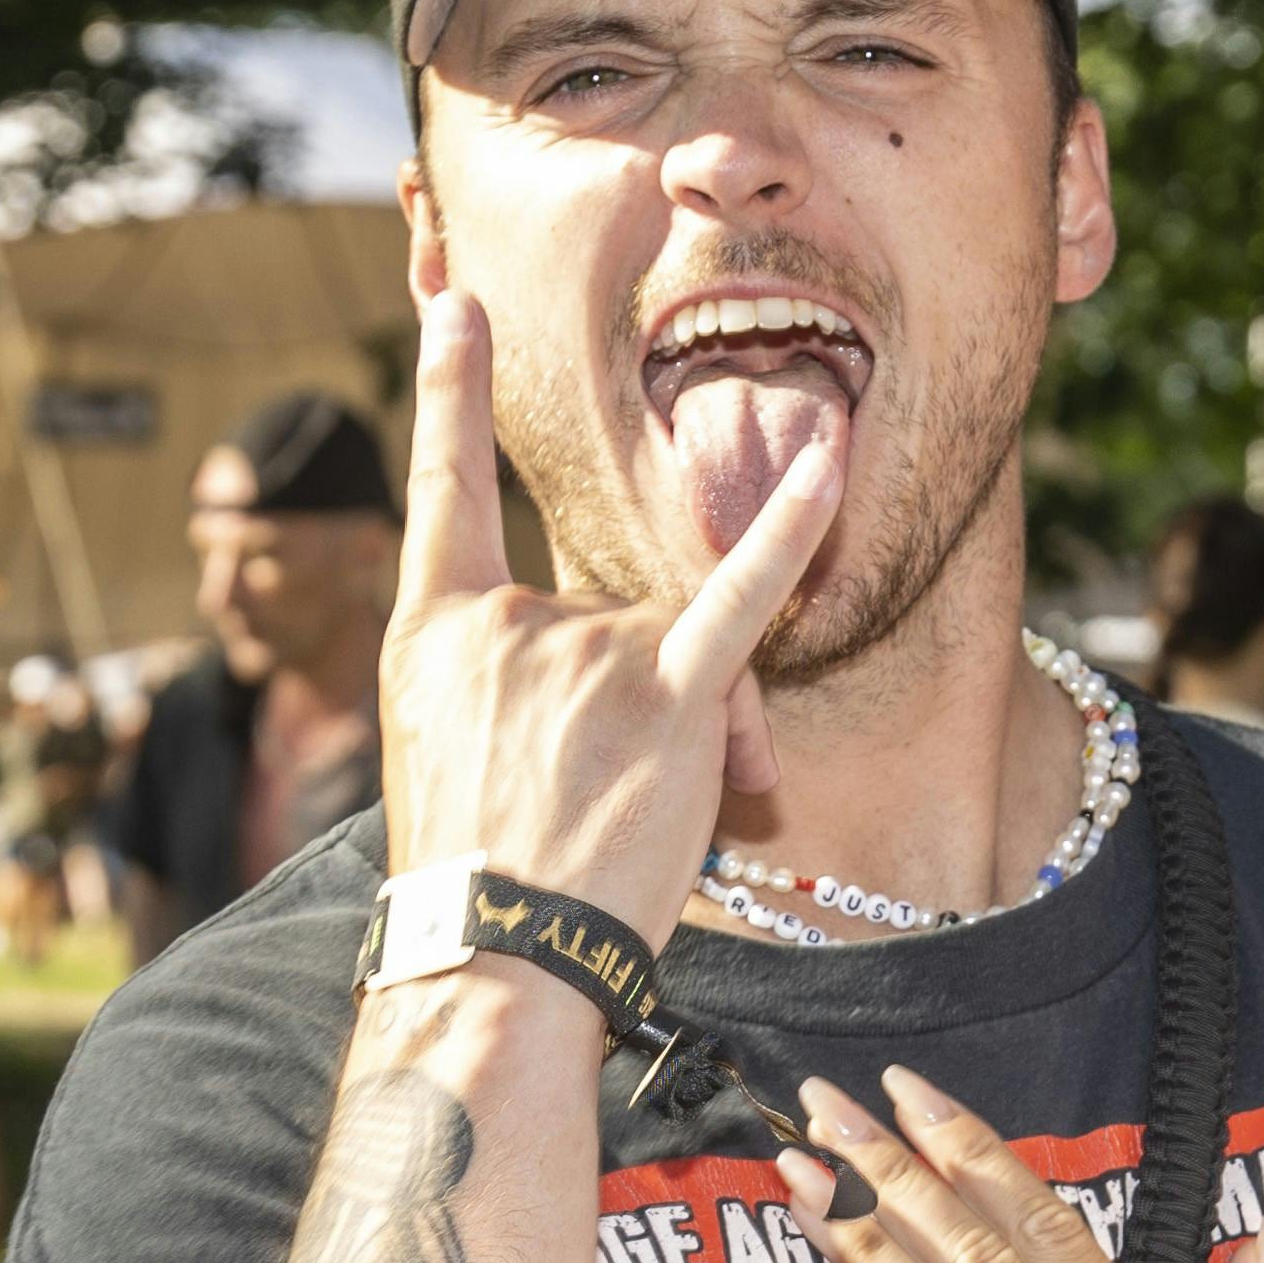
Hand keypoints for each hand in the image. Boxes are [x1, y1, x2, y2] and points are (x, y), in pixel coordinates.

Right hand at [373, 281, 841, 942]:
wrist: (494, 958)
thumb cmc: (470, 875)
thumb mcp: (434, 750)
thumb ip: (489, 672)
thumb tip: (572, 654)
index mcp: (430, 630)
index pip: (442, 487)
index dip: (449, 391)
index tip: (458, 304)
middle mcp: (508, 619)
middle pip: (598, 616)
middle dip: (611, 707)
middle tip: (569, 809)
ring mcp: (591, 650)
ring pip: (664, 647)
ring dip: (669, 727)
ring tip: (619, 821)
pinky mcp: (671, 693)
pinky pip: (744, 596)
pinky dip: (793, 531)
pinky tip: (833, 463)